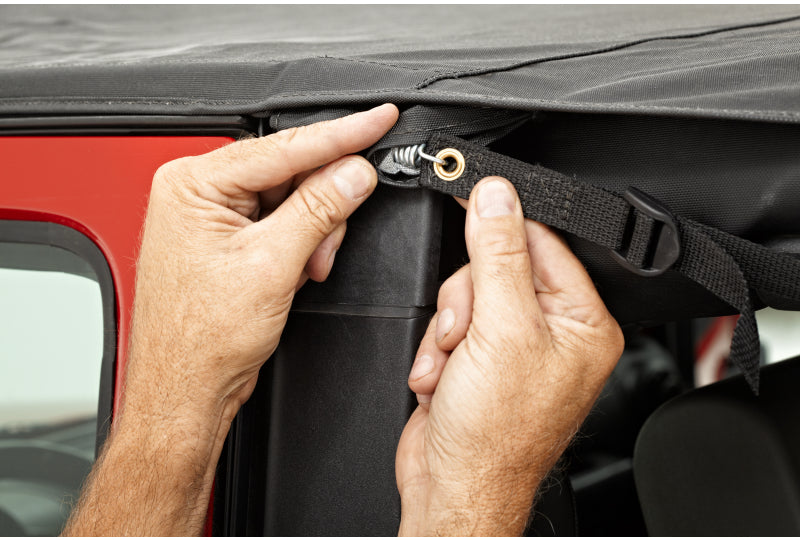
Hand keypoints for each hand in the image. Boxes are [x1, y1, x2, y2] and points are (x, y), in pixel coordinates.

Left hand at [124, 103, 397, 423]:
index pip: (282, 146)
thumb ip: (319, 210)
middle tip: (341, 228)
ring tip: (311, 266)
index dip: (341, 134)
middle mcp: (198, 194)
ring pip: (291, 199)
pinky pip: (281, 224)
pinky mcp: (229, 242)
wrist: (185, 391)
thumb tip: (354, 173)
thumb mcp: (271, 266)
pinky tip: (301, 269)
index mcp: (193, 184)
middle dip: (324, 204)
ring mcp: (214, 219)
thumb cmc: (199, 340)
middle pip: (289, 171)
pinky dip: (302, 245)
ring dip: (315, 232)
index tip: (378, 119)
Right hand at [396, 177, 623, 535]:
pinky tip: (442, 380)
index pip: (542, 243)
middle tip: (465, 332)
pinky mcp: (477, 361)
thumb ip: (497, 256)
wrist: (453, 489)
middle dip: (467, 300)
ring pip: (465, 295)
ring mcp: (511, 348)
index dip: (502, 224)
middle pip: (495, 267)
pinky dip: (435, 352)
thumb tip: (496, 198)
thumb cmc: (495, 437)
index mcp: (580, 322)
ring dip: (447, 331)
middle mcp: (551, 333)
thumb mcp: (501, 330)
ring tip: (452, 365)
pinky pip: (448, 325)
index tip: (470, 200)